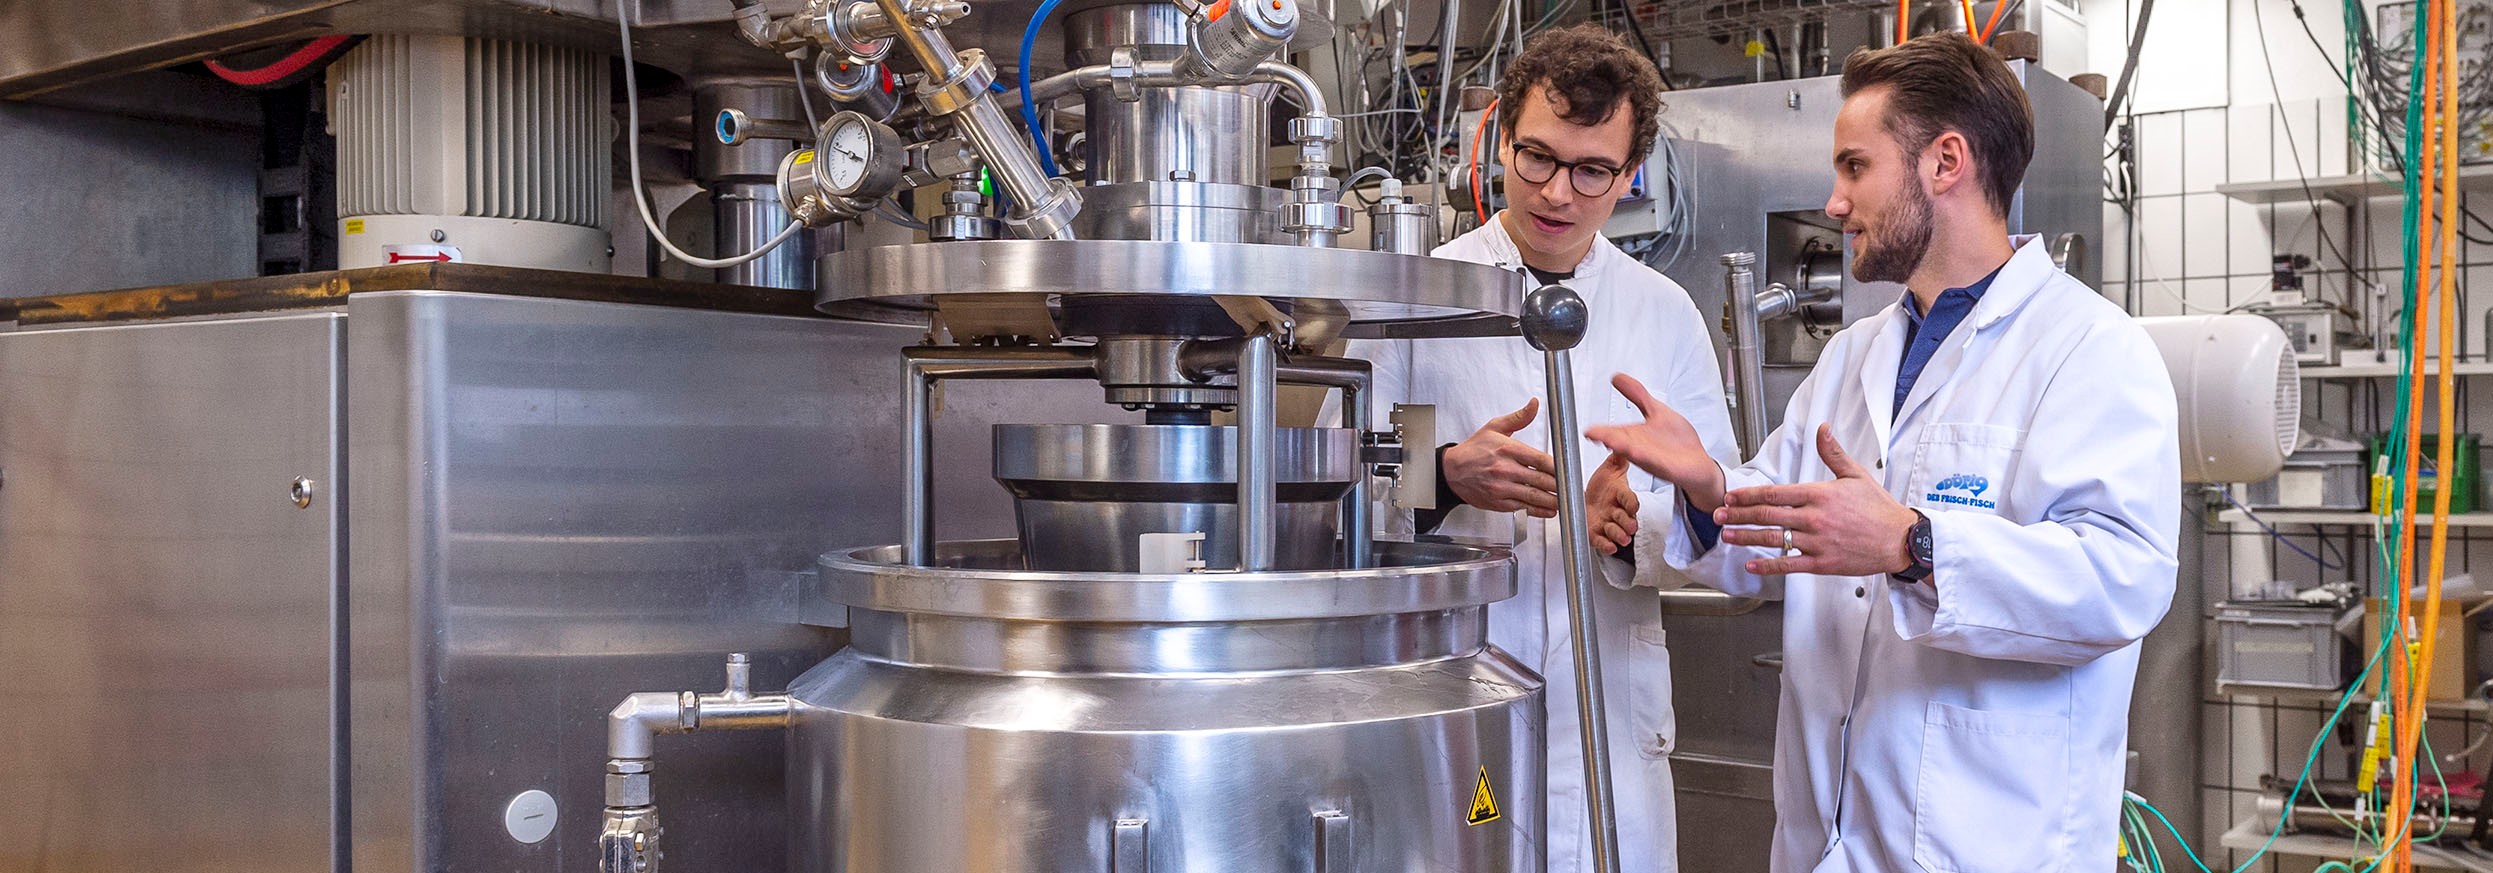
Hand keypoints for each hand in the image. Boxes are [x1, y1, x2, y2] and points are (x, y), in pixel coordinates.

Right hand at [1443, 398, 1558, 517]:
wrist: (1450, 472)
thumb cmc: (1473, 451)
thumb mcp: (1494, 428)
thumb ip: (1519, 417)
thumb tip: (1534, 404)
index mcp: (1507, 449)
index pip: (1541, 459)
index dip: (1559, 466)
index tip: (1568, 468)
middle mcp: (1505, 469)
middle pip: (1541, 479)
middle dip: (1560, 485)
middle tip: (1571, 486)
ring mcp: (1501, 488)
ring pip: (1535, 496)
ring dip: (1553, 500)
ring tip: (1565, 500)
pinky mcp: (1498, 503)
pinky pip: (1523, 508)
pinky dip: (1539, 510)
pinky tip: (1548, 509)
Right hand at [1584, 373, 1725, 510]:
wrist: (1697, 463)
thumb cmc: (1676, 441)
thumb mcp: (1655, 410)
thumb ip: (1637, 395)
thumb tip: (1617, 377)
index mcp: (1635, 436)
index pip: (1614, 433)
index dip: (1601, 431)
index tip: (1588, 430)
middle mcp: (1641, 449)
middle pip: (1622, 443)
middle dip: (1608, 438)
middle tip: (1593, 434)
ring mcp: (1654, 459)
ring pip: (1636, 453)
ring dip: (1623, 448)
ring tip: (1610, 442)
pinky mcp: (1669, 467)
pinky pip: (1656, 462)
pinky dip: (1647, 458)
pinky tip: (1638, 453)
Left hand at [1588, 452, 1639, 554]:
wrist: (1584, 498)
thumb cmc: (1601, 485)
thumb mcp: (1609, 468)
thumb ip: (1617, 458)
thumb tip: (1620, 443)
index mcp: (1622, 495)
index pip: (1631, 500)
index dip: (1631, 503)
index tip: (1632, 506)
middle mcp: (1617, 512)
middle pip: (1628, 520)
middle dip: (1628, 523)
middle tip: (1629, 525)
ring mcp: (1608, 524)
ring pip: (1617, 533)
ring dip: (1618, 535)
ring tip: (1618, 534)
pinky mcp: (1597, 535)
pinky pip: (1603, 543)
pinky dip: (1606, 546)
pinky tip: (1608, 545)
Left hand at [1713, 424, 1917, 576]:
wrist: (1901, 539)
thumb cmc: (1879, 508)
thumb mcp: (1856, 475)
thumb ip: (1833, 453)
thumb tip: (1822, 428)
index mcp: (1819, 494)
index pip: (1775, 492)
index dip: (1748, 495)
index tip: (1731, 497)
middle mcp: (1814, 518)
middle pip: (1767, 515)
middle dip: (1738, 516)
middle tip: (1718, 516)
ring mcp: (1817, 542)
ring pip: (1773, 540)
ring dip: (1746, 538)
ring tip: (1727, 536)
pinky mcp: (1823, 563)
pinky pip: (1789, 565)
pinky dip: (1768, 566)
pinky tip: (1751, 565)